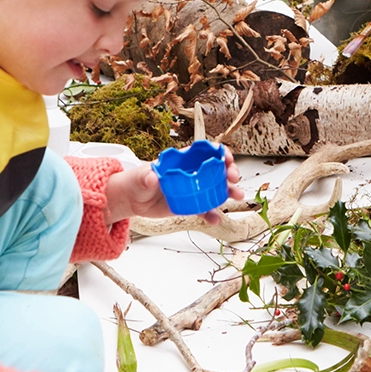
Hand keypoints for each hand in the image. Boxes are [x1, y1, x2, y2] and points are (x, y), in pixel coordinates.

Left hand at [106, 158, 244, 224]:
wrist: (133, 200)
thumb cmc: (137, 182)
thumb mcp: (140, 177)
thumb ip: (147, 176)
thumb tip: (153, 176)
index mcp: (183, 160)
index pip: (205, 152)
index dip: (218, 152)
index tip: (226, 158)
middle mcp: (192, 173)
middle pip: (216, 169)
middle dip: (229, 171)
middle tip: (234, 178)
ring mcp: (193, 189)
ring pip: (216, 188)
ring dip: (229, 191)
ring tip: (238, 196)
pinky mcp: (190, 204)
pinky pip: (204, 209)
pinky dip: (211, 214)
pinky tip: (216, 219)